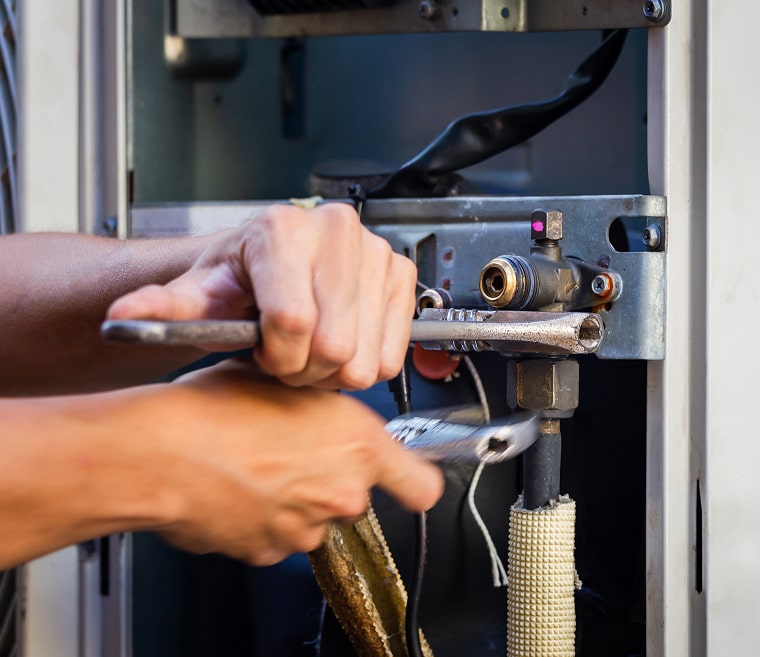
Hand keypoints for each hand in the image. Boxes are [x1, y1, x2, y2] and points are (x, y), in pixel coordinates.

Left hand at [107, 203, 416, 388]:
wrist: (270, 264)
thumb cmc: (237, 281)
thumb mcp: (196, 294)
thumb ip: (161, 307)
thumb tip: (124, 318)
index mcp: (281, 230)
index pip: (292, 319)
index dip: (274, 356)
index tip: (261, 354)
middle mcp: (335, 230)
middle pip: (333, 344)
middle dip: (304, 368)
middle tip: (286, 356)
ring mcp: (375, 251)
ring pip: (365, 357)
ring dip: (333, 370)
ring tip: (310, 348)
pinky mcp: (400, 274)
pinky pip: (392, 353)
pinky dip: (364, 363)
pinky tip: (340, 342)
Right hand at [132, 360, 442, 565]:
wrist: (161, 450)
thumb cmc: (215, 408)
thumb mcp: (286, 381)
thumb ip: (322, 403)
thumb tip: (321, 403)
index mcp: (358, 444)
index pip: (423, 484)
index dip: (416, 479)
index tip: (412, 474)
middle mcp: (342, 492)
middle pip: (357, 496)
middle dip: (332, 479)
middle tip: (293, 451)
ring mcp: (306, 527)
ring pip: (315, 517)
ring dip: (295, 498)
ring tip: (256, 465)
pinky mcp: (269, 552)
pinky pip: (278, 534)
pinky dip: (263, 517)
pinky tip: (237, 487)